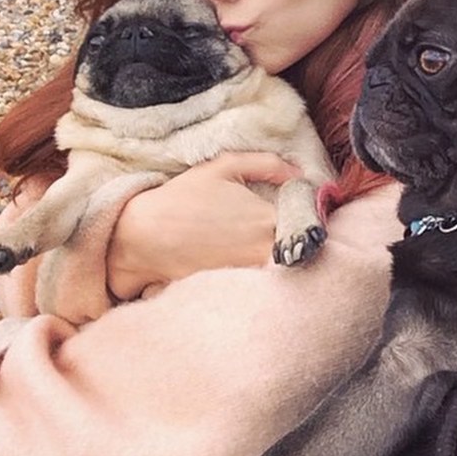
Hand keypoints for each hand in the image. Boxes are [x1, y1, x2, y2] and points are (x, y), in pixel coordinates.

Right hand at [107, 152, 301, 298]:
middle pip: (302, 252)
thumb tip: (300, 174)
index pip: (311, 223)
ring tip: (283, 255)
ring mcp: (248, 274)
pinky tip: (260, 273)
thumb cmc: (183, 197)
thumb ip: (267, 164)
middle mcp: (262, 250)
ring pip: (283, 272)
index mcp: (266, 219)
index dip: (315, 221)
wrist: (142, 235)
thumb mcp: (223, 167)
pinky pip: (259, 287)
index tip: (314, 217)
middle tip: (304, 237)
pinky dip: (265, 281)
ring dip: (287, 264)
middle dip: (305, 244)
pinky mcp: (232, 291)